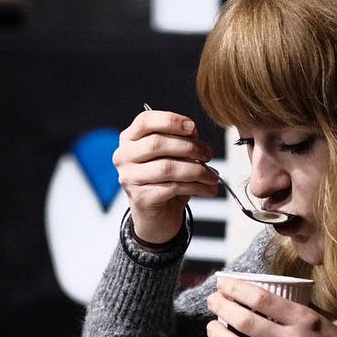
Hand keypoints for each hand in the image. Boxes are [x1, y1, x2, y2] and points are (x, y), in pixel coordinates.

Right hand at [113, 108, 218, 243]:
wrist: (156, 215)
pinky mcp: (140, 198)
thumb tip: (193, 133)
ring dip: (197, 170)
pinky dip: (196, 187)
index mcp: (129, 139)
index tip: (193, 127)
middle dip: (189, 147)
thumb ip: (180, 139)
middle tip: (208, 154)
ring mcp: (129, 178)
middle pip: (157, 143)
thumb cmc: (164, 180)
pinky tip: (207, 189)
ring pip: (167, 167)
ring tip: (212, 176)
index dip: (170, 120)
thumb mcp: (172, 155)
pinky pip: (173, 187)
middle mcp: (124, 157)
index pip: (145, 121)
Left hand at [206, 277, 336, 336]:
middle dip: (222, 308)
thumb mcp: (334, 323)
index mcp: (306, 320)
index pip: (262, 298)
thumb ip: (308, 312)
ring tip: (212, 329)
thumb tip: (282, 299)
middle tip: (213, 303)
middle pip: (245, 320)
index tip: (224, 285)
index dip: (236, 289)